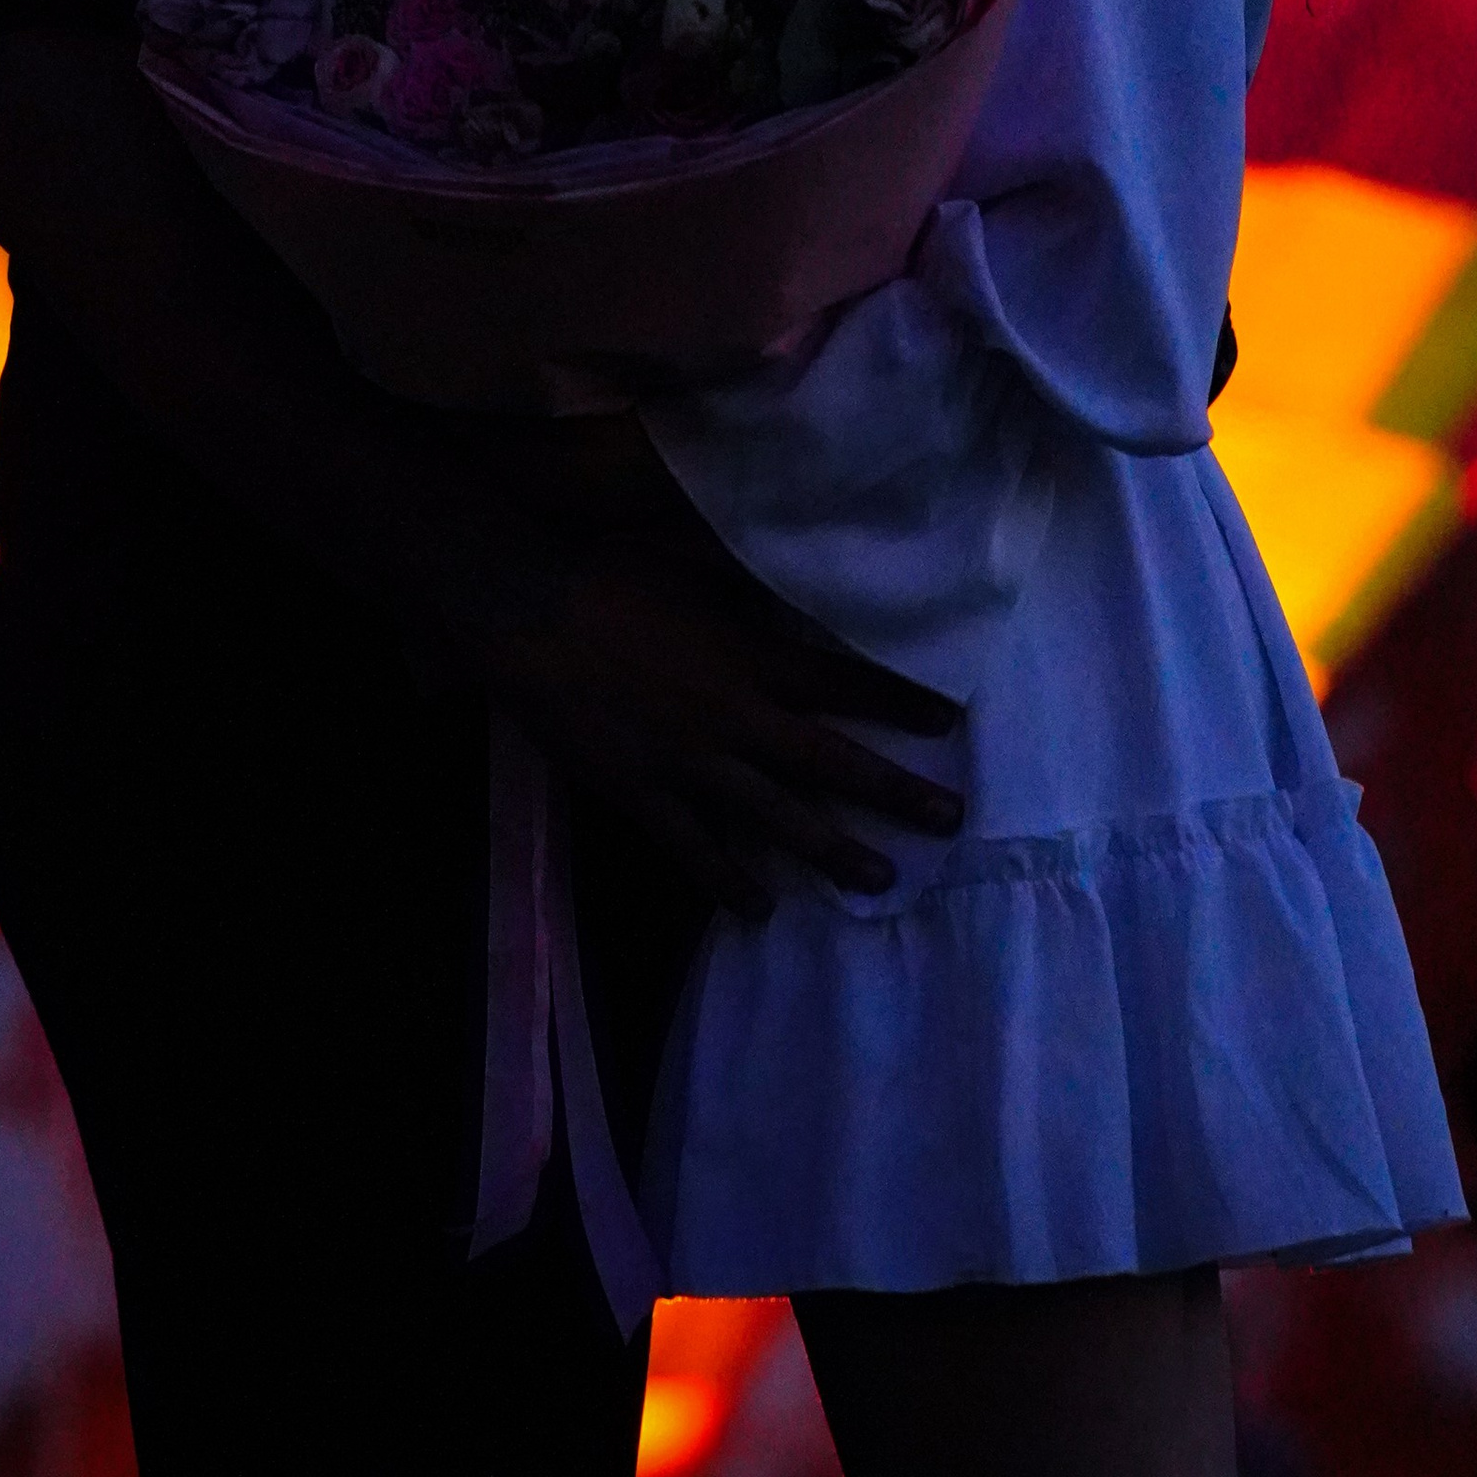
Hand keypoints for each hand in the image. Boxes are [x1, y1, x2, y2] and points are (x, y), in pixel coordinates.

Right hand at [441, 510, 963, 920]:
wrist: (528, 611)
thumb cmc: (611, 577)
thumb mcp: (695, 568)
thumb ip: (751, 590)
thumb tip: (799, 579)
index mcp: (749, 654)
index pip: (842, 680)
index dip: (898, 700)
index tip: (947, 719)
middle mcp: (733, 715)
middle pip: (827, 760)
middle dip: (892, 792)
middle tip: (948, 819)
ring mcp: (689, 762)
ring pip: (775, 817)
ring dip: (830, 850)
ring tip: (878, 880)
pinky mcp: (642, 794)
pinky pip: (695, 848)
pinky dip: (729, 879)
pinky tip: (759, 908)